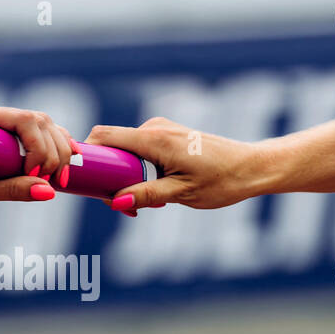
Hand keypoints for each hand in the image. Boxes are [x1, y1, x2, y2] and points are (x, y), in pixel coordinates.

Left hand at [0, 97, 76, 211]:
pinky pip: (40, 131)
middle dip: (54, 152)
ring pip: (45, 125)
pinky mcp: (5, 128)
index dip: (42, 147)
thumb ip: (10, 190)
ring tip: (59, 180)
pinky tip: (68, 162)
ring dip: (60, 150)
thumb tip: (49, 192)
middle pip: (40, 121)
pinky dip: (57, 145)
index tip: (39, 176)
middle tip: (52, 183)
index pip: (26, 119)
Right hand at [85, 117, 269, 213]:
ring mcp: (161, 129)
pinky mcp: (168, 136)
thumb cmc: (221, 180)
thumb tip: (115, 201)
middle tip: (121, 206)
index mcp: (154, 139)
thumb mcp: (181, 194)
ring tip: (145, 204)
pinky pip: (140, 151)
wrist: (252, 167)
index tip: (82, 182)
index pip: (103, 137)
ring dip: (125, 177)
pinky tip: (156, 192)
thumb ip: (146, 195)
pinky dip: (138, 171)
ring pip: (125, 152)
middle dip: (107, 176)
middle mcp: (155, 128)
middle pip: (111, 147)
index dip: (86, 156)